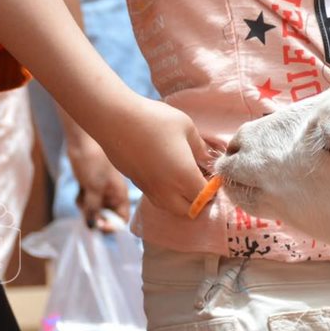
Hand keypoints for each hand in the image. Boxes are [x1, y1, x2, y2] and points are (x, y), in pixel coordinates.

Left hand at [66, 127, 130, 229]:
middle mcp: (113, 195)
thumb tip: (92, 227)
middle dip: (95, 217)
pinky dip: (82, 200)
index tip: (98, 226)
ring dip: (86, 208)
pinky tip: (79, 190)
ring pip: (94, 210)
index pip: (122, 219)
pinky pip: (86, 202)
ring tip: (82, 196)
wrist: (82, 142)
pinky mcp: (90, 187)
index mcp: (120, 195)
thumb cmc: (93, 162)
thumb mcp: (93, 188)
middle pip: (106, 217)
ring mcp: (101, 191)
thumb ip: (93, 209)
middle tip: (86, 210)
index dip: (112, 226)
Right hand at [88, 95, 205, 218]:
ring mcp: (149, 189)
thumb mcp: (186, 128)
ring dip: (182, 200)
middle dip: (199, 201)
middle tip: (202, 180)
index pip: (205, 197)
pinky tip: (167, 174)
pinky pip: (157, 198)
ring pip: (171, 208)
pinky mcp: (137, 184)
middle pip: (189, 210)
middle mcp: (167, 190)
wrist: (115, 120)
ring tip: (185, 178)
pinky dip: (167, 195)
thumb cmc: (155, 120)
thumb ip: (200, 148)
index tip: (215, 175)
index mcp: (184, 177)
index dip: (214, 189)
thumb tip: (208, 159)